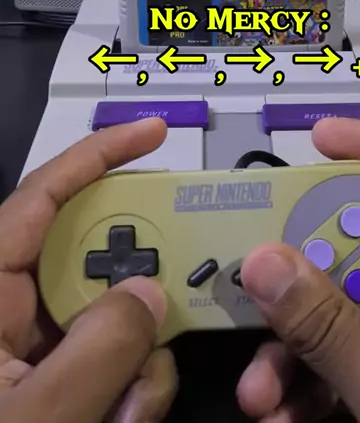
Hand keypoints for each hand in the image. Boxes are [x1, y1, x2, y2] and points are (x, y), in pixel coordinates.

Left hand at [0, 118, 177, 422]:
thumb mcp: (35, 419)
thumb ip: (98, 352)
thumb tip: (151, 296)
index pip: (42, 198)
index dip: (97, 155)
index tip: (155, 132)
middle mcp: (14, 311)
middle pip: (98, 266)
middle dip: (140, 299)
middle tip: (176, 313)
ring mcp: (38, 353)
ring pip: (116, 327)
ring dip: (134, 375)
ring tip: (117, 422)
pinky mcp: (56, 386)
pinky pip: (112, 371)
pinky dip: (126, 401)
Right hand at [237, 119, 359, 421]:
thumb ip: (333, 331)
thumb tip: (263, 261)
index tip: (315, 140)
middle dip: (305, 280)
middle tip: (255, 284)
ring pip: (349, 316)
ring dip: (296, 349)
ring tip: (262, 394)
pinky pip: (350, 365)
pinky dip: (312, 387)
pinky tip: (283, 415)